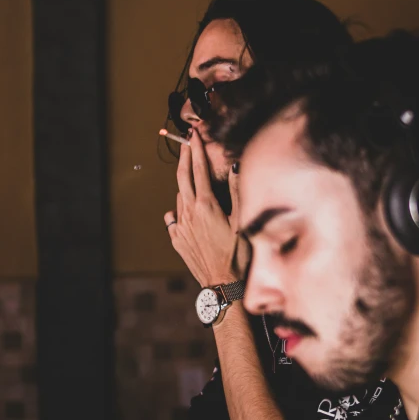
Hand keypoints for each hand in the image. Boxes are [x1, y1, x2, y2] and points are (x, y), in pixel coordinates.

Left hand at [164, 129, 240, 287]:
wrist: (223, 285)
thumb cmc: (238, 255)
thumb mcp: (243, 221)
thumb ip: (236, 192)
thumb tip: (235, 168)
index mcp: (206, 205)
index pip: (199, 169)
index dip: (197, 149)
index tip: (194, 135)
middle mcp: (189, 213)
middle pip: (182, 177)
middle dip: (185, 157)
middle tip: (187, 142)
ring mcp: (180, 227)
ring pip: (179, 197)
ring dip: (185, 184)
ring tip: (192, 177)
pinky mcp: (177, 239)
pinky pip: (173, 218)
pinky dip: (178, 209)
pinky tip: (182, 210)